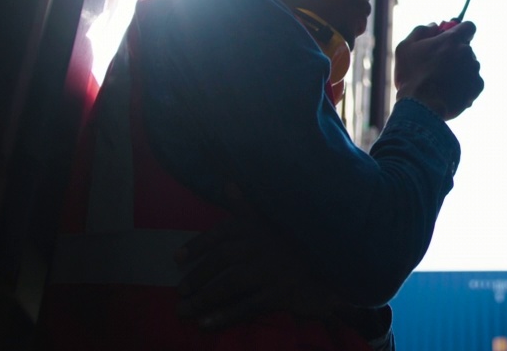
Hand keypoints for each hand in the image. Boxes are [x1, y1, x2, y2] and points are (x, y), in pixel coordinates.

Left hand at [175, 197, 333, 329]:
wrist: (329, 273)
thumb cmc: (292, 248)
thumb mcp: (272, 224)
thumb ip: (247, 208)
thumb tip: (228, 183)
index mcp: (262, 228)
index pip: (225, 231)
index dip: (199, 244)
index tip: (177, 258)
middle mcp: (267, 245)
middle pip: (224, 258)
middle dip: (198, 275)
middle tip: (180, 291)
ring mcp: (274, 270)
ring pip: (232, 283)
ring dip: (205, 298)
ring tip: (184, 311)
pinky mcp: (281, 293)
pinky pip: (248, 306)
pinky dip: (224, 316)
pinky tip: (205, 324)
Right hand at [394, 21, 483, 120]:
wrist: (422, 107)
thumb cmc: (411, 76)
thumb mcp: (405, 48)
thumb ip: (420, 31)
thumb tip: (434, 25)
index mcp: (452, 39)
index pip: (469, 26)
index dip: (462, 31)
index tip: (453, 39)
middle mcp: (467, 52)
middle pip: (467, 49)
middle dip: (456, 55)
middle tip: (440, 67)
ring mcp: (474, 70)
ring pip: (470, 66)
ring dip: (460, 71)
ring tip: (442, 84)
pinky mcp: (478, 87)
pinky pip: (473, 82)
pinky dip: (465, 86)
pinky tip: (450, 93)